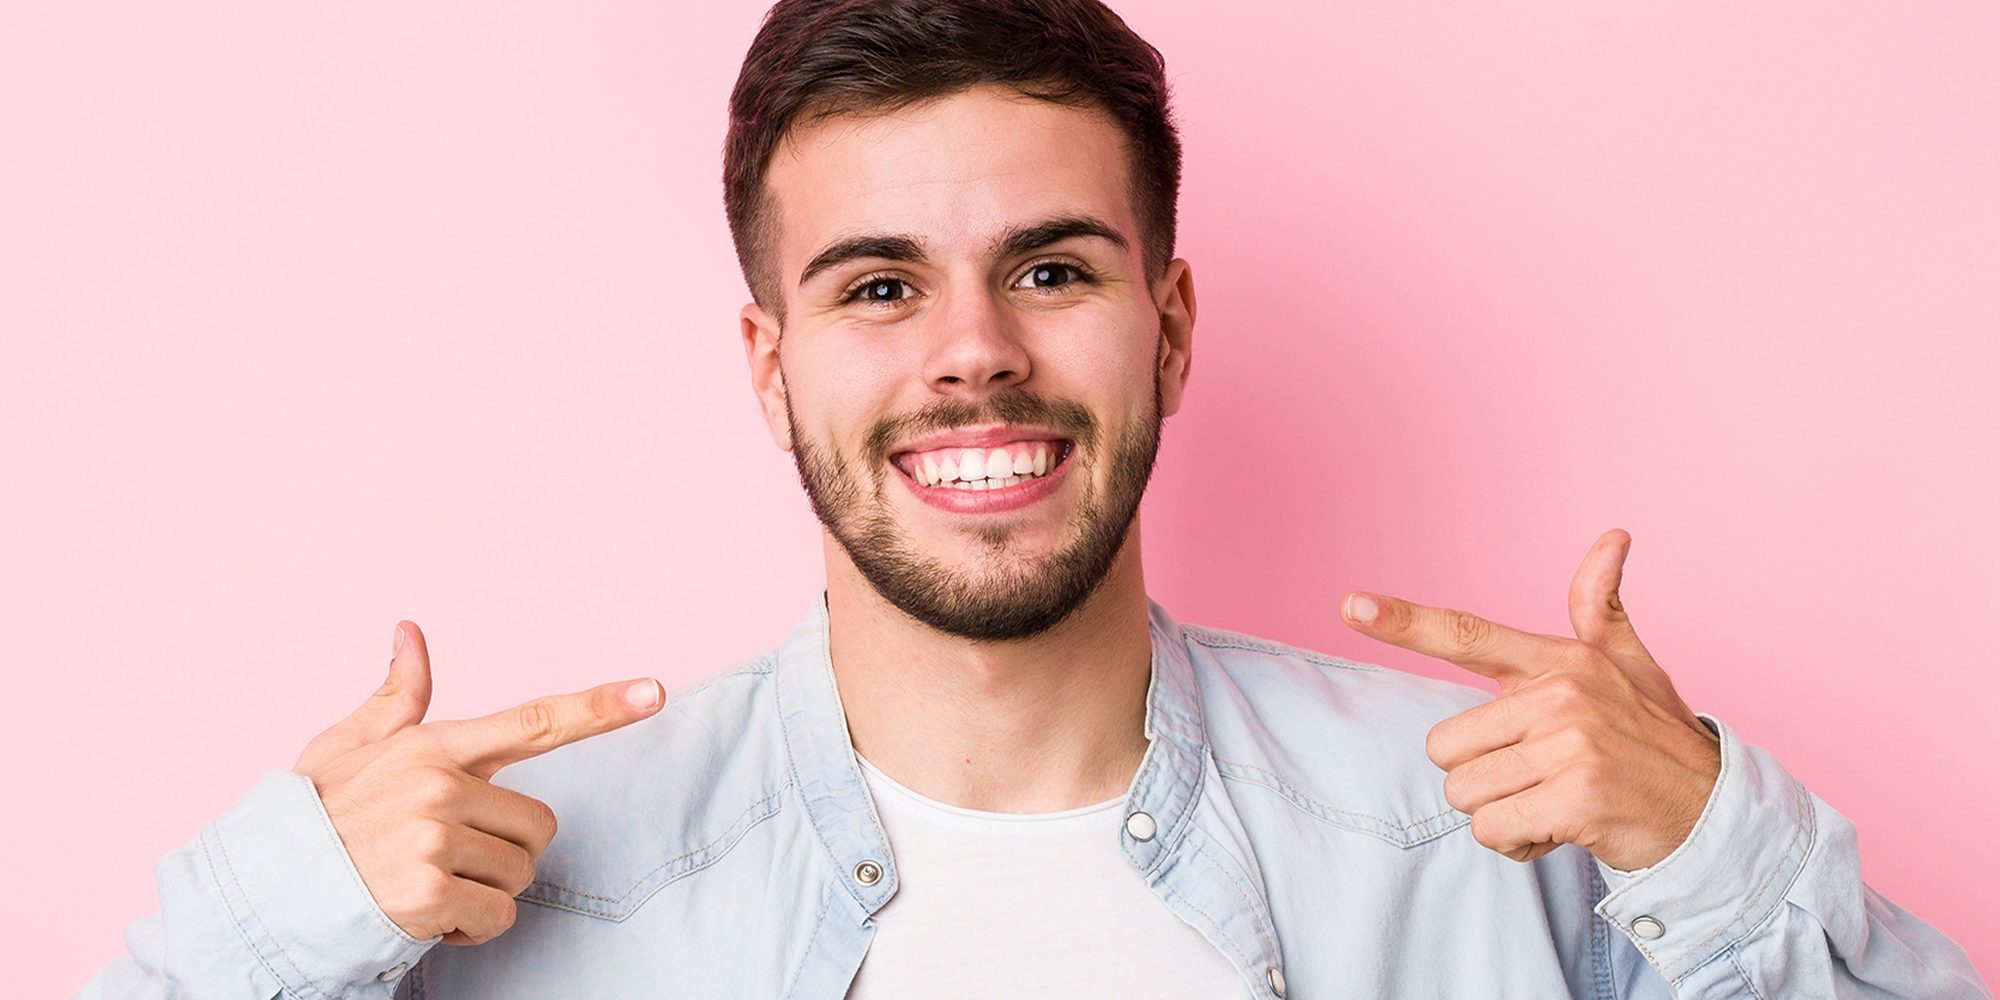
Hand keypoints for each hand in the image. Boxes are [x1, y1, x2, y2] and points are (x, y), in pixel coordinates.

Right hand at [290, 620, 663, 944]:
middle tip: (440, 856)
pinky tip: (424, 916)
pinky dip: (469, 929)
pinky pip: (496, 916)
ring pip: (520, 873)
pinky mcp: (430, 892)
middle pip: (537, 826)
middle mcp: (440, 786)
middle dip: (501, 850)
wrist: (263, 894)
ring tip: (423, 882)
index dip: (599, 706)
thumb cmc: (313, 820)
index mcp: (432, 746)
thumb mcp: (346, 748)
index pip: (531, 721)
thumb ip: (396, 698)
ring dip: (483, 891)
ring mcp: (434, 839)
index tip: (654, 690)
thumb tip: (410, 632)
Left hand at [1340, 529, 1720, 870]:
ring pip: (1466, 794)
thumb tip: (1613, 536)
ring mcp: (1570, 745)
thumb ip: (1602, 607)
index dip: (1404, 621)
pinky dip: (1519, 843)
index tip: (1350, 604)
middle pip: (1446, 747)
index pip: (1468, 635)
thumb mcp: (1632, 666)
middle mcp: (1562, 694)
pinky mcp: (1576, 798)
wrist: (1716, 813)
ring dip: (1502, 814)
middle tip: (1539, 778)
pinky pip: (1494, 830)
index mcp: (1563, 661)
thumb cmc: (1657, 739)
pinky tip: (1563, 829)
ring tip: (1556, 803)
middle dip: (1481, 777)